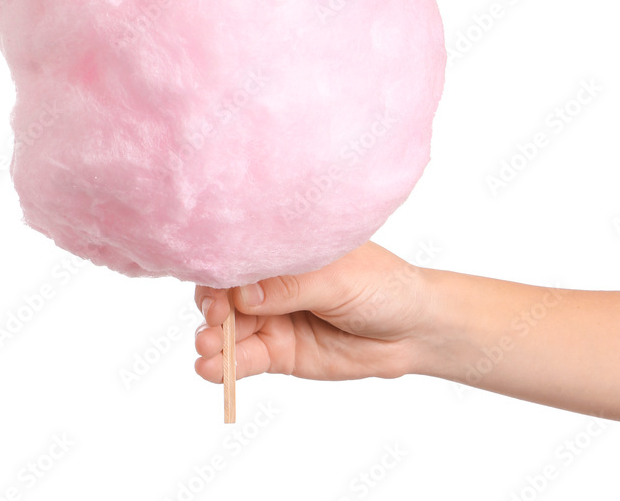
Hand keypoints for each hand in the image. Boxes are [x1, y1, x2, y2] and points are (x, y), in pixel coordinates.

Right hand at [194, 241, 428, 381]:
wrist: (412, 329)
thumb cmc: (382, 286)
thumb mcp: (338, 278)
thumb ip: (290, 286)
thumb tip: (242, 293)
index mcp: (284, 250)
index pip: (240, 255)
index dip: (221, 270)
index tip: (216, 288)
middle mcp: (272, 282)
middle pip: (225, 292)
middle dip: (212, 306)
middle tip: (214, 321)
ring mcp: (272, 317)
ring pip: (230, 328)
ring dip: (212, 339)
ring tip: (207, 350)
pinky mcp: (278, 352)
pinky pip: (245, 358)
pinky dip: (225, 365)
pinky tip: (210, 369)